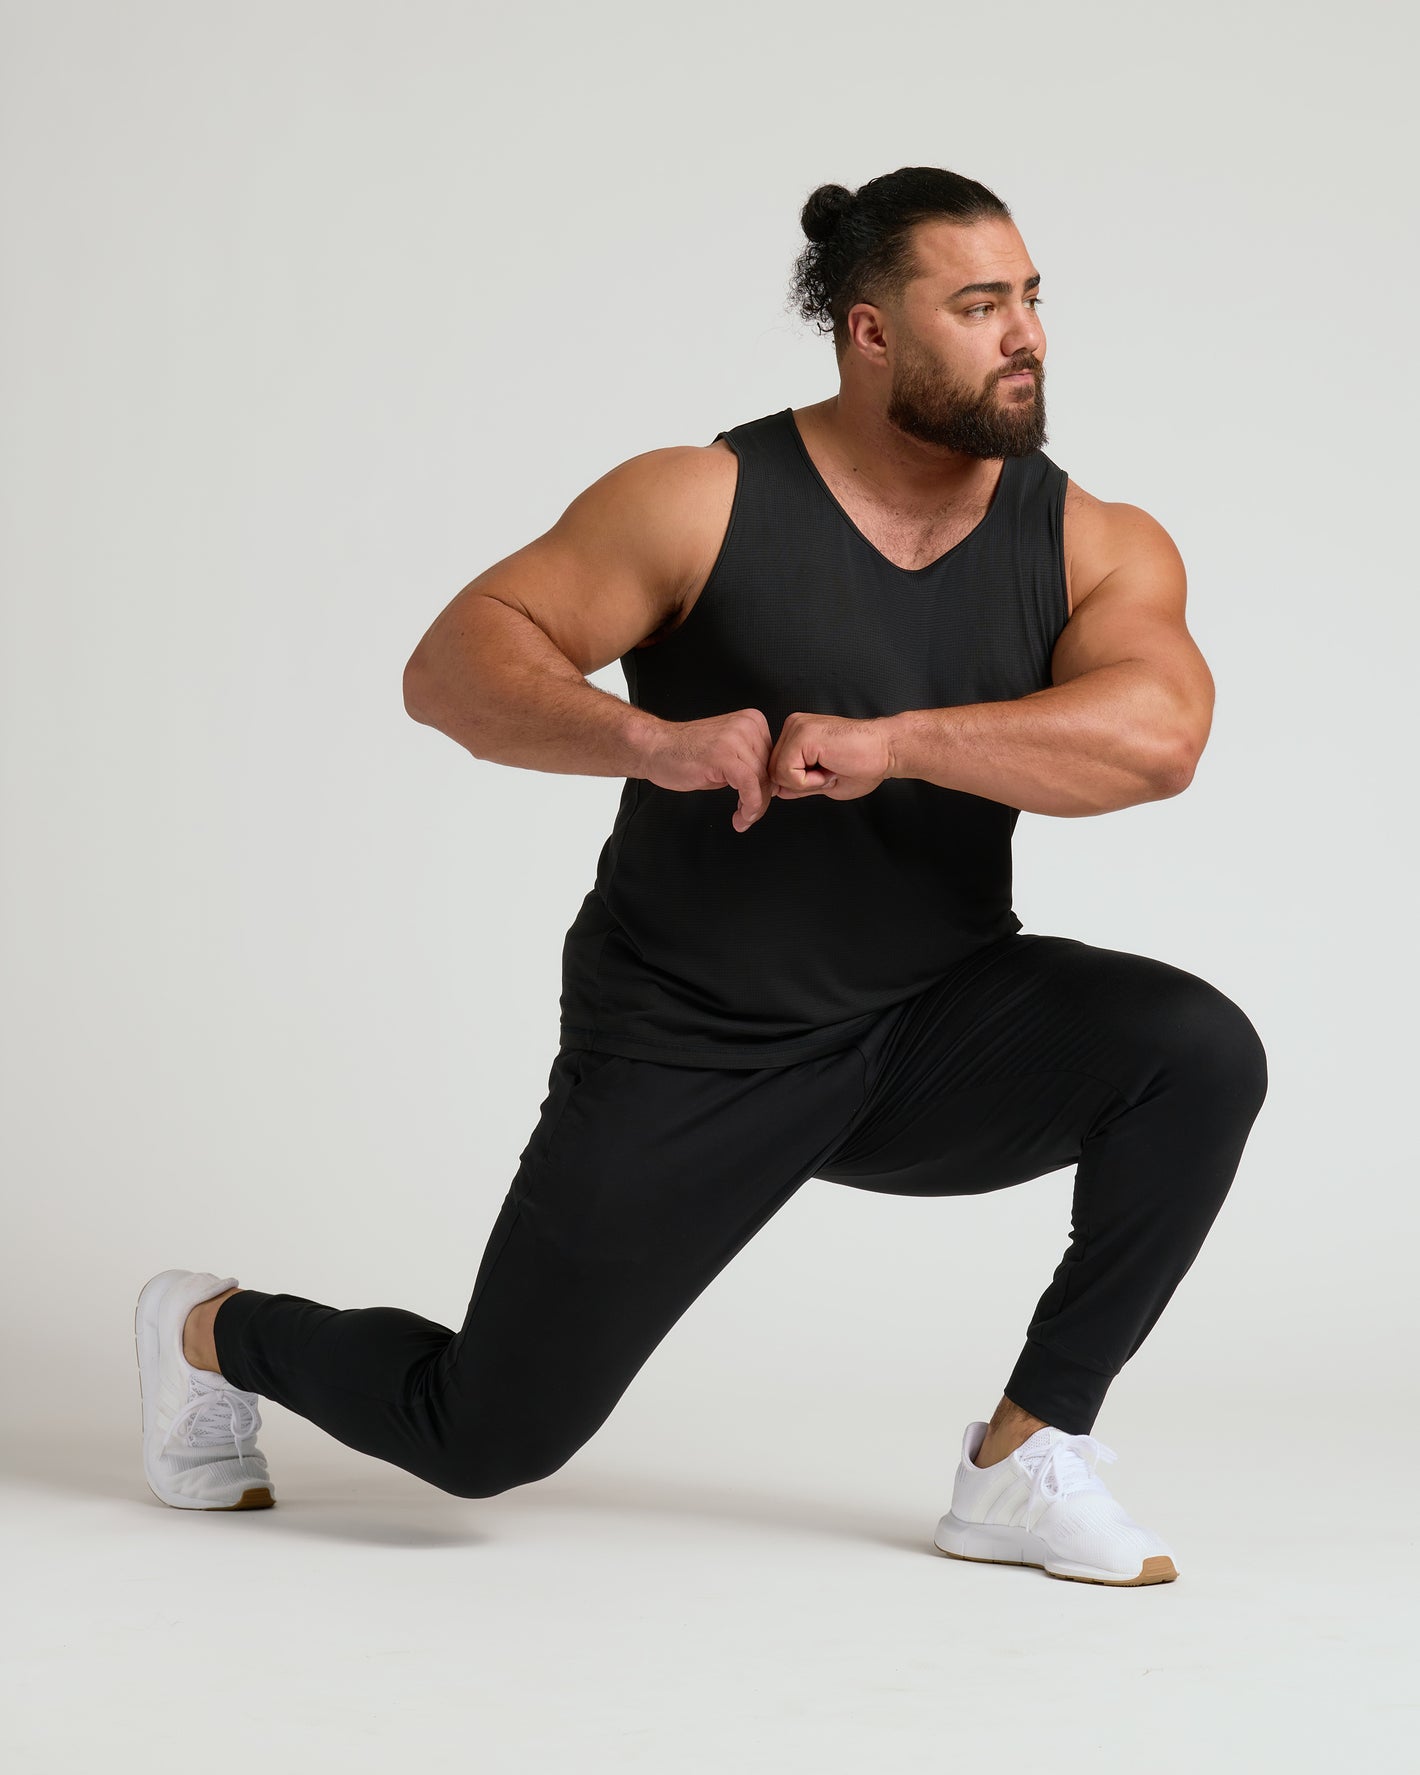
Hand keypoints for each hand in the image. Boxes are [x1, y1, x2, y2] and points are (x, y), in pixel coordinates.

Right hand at [641, 708, 830, 832]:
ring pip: (761, 781)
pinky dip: (749, 806)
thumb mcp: (728, 753)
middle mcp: (747, 725)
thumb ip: (750, 765)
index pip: (773, 761)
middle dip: (761, 800)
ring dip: (754, 808)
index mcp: (753, 721)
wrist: (655, 747)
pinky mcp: (723, 755)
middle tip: (747, 816)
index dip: (768, 787)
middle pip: (769, 772)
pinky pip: (749, 785)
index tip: (757, 804)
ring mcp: (735, 738)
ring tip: (742, 819)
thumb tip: (770, 789)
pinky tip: (739, 816)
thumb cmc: (685, 753)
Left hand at [768, 712, 893, 803]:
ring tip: (831, 768)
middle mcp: (795, 726)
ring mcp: (797, 728)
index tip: (828, 773)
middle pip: (774, 771)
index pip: (778, 769)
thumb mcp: (825, 781)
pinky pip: (786, 772)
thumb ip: (799, 784)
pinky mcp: (802, 735)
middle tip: (831, 771)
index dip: (801, 784)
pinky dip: (808, 781)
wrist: (887, 750)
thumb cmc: (866, 763)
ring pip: (778, 773)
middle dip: (802, 783)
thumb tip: (778, 790)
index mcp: (799, 734)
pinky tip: (829, 767)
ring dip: (807, 782)